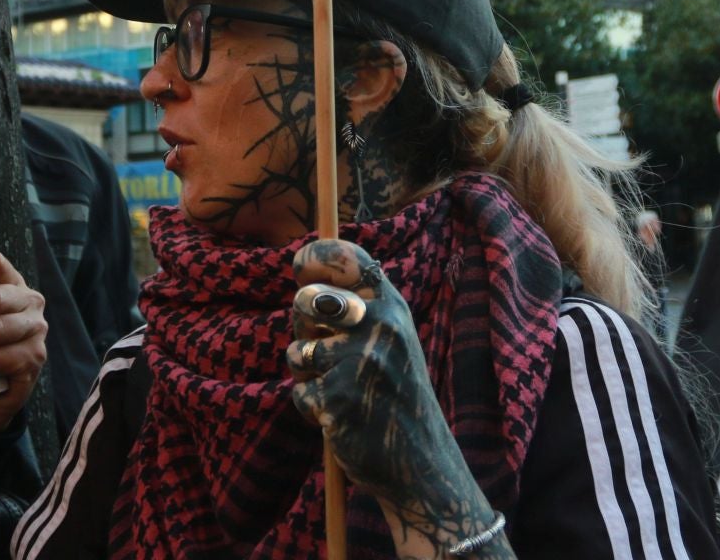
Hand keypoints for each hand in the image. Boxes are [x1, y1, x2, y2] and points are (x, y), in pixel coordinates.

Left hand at [287, 241, 510, 557]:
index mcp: (393, 307)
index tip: (301, 265)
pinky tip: (341, 416)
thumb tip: (303, 282)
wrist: (421, 463)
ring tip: (338, 387)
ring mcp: (360, 362)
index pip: (349, 258)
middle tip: (319, 344)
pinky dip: (312, 407)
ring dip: (307, 372)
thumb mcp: (392, 339)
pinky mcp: (339, 398)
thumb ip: (358, 308)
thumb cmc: (395, 395)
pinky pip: (300, 392)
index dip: (316, 256)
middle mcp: (380, 325)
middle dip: (300, 322)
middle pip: (305, 300)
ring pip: (298, 350)